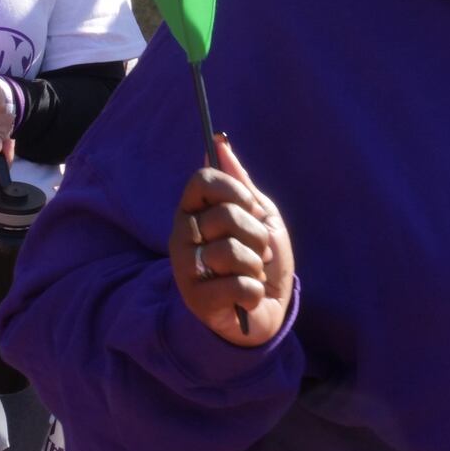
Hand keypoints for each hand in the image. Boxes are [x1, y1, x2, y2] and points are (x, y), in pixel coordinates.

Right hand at [170, 136, 294, 346]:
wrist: (268, 308)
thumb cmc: (262, 257)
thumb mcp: (259, 215)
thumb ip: (239, 183)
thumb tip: (220, 142)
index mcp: (194, 212)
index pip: (203, 179)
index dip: (235, 191)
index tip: (251, 207)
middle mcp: (181, 238)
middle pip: (224, 214)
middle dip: (256, 234)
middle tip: (258, 250)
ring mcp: (185, 271)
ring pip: (230, 251)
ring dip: (256, 264)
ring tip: (252, 273)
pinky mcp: (197, 303)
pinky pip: (239, 285)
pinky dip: (255, 291)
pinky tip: (248, 296)